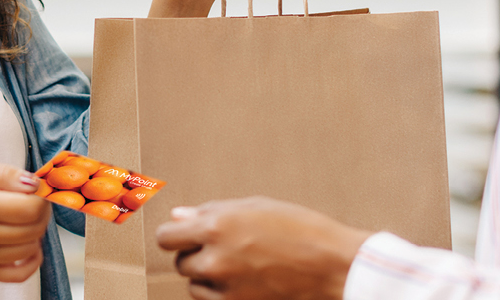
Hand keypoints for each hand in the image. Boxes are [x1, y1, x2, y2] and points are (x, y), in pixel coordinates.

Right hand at [0, 161, 51, 282]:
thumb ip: (3, 174)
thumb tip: (35, 183)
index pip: (30, 208)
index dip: (42, 197)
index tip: (38, 189)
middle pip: (33, 229)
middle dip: (42, 212)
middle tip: (34, 201)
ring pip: (30, 249)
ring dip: (36, 232)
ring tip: (24, 218)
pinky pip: (18, 274)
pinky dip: (32, 261)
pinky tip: (28, 245)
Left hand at [155, 197, 370, 299]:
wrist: (333, 265)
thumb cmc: (299, 229)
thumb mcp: (254, 208)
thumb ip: (211, 212)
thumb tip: (177, 216)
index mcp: (216, 226)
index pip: (167, 238)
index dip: (177, 236)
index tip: (186, 235)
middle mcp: (215, 259)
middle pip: (181, 262)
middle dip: (196, 255)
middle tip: (224, 249)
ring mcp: (226, 287)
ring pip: (195, 285)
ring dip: (207, 277)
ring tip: (238, 265)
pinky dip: (220, 293)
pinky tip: (243, 281)